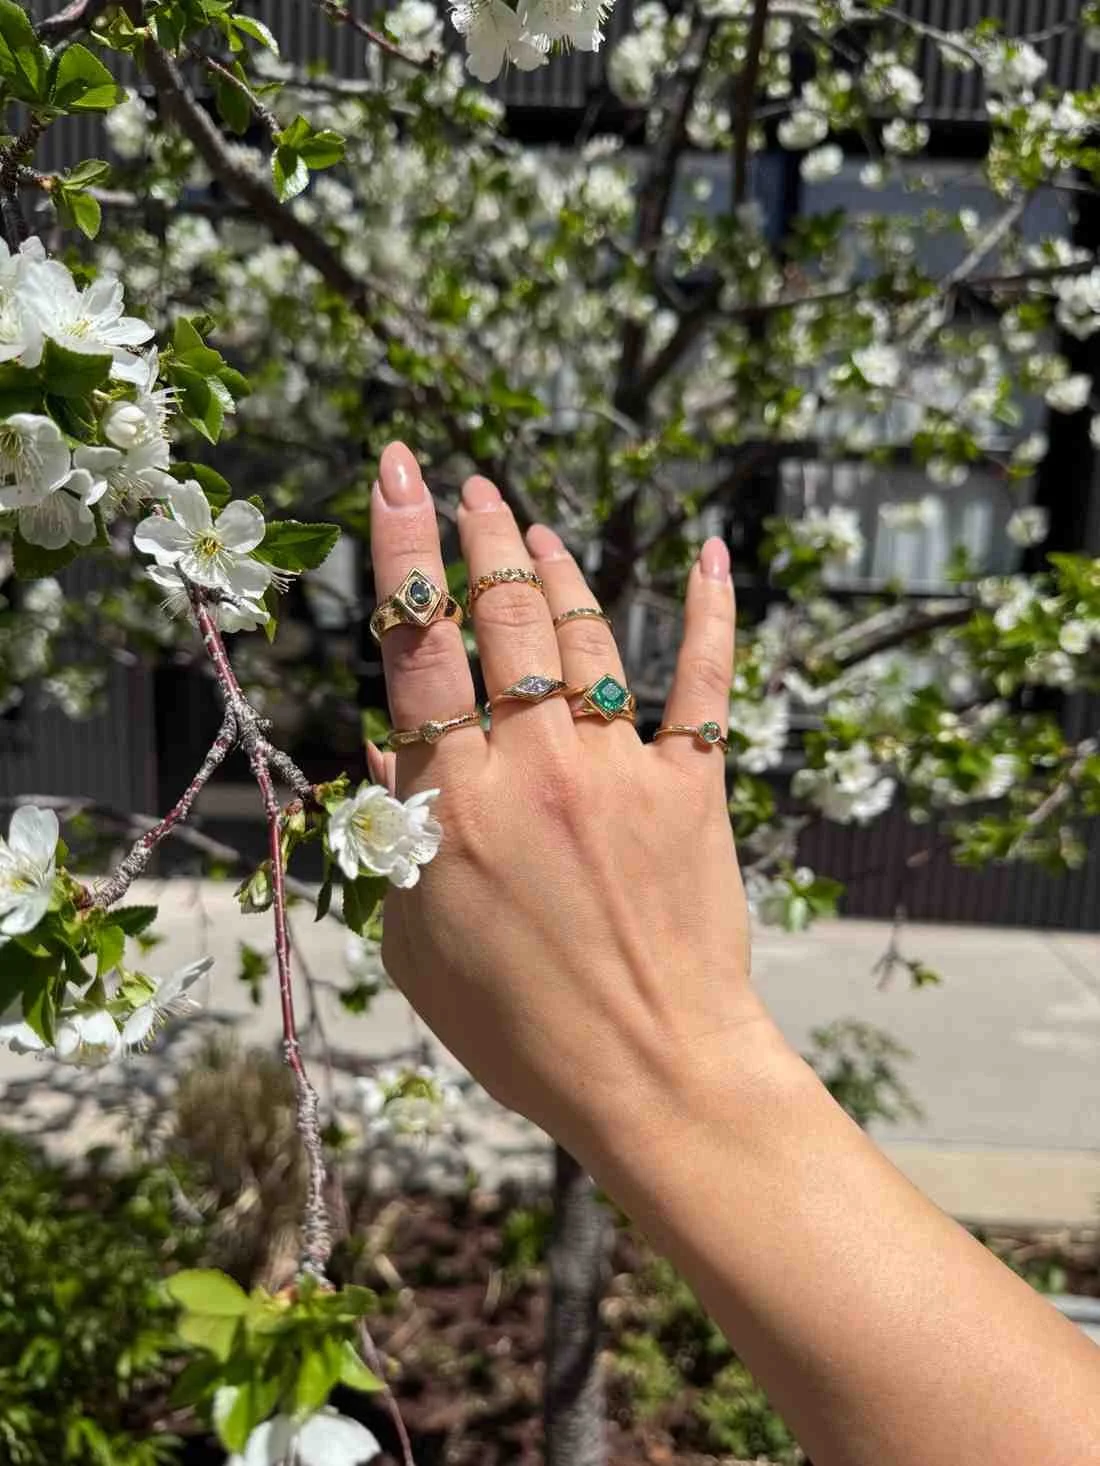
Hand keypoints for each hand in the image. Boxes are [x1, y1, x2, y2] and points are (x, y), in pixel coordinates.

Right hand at [365, 441, 770, 1152]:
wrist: (652, 1073)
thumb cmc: (518, 1025)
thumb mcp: (415, 941)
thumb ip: (394, 834)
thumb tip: (383, 746)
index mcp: (454, 802)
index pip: (417, 647)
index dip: (405, 548)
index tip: (399, 472)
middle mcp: (536, 766)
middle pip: (505, 618)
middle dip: (484, 539)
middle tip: (470, 491)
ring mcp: (621, 770)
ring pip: (587, 637)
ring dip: (558, 569)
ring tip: (534, 527)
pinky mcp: (693, 788)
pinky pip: (704, 683)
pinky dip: (711, 615)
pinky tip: (710, 557)